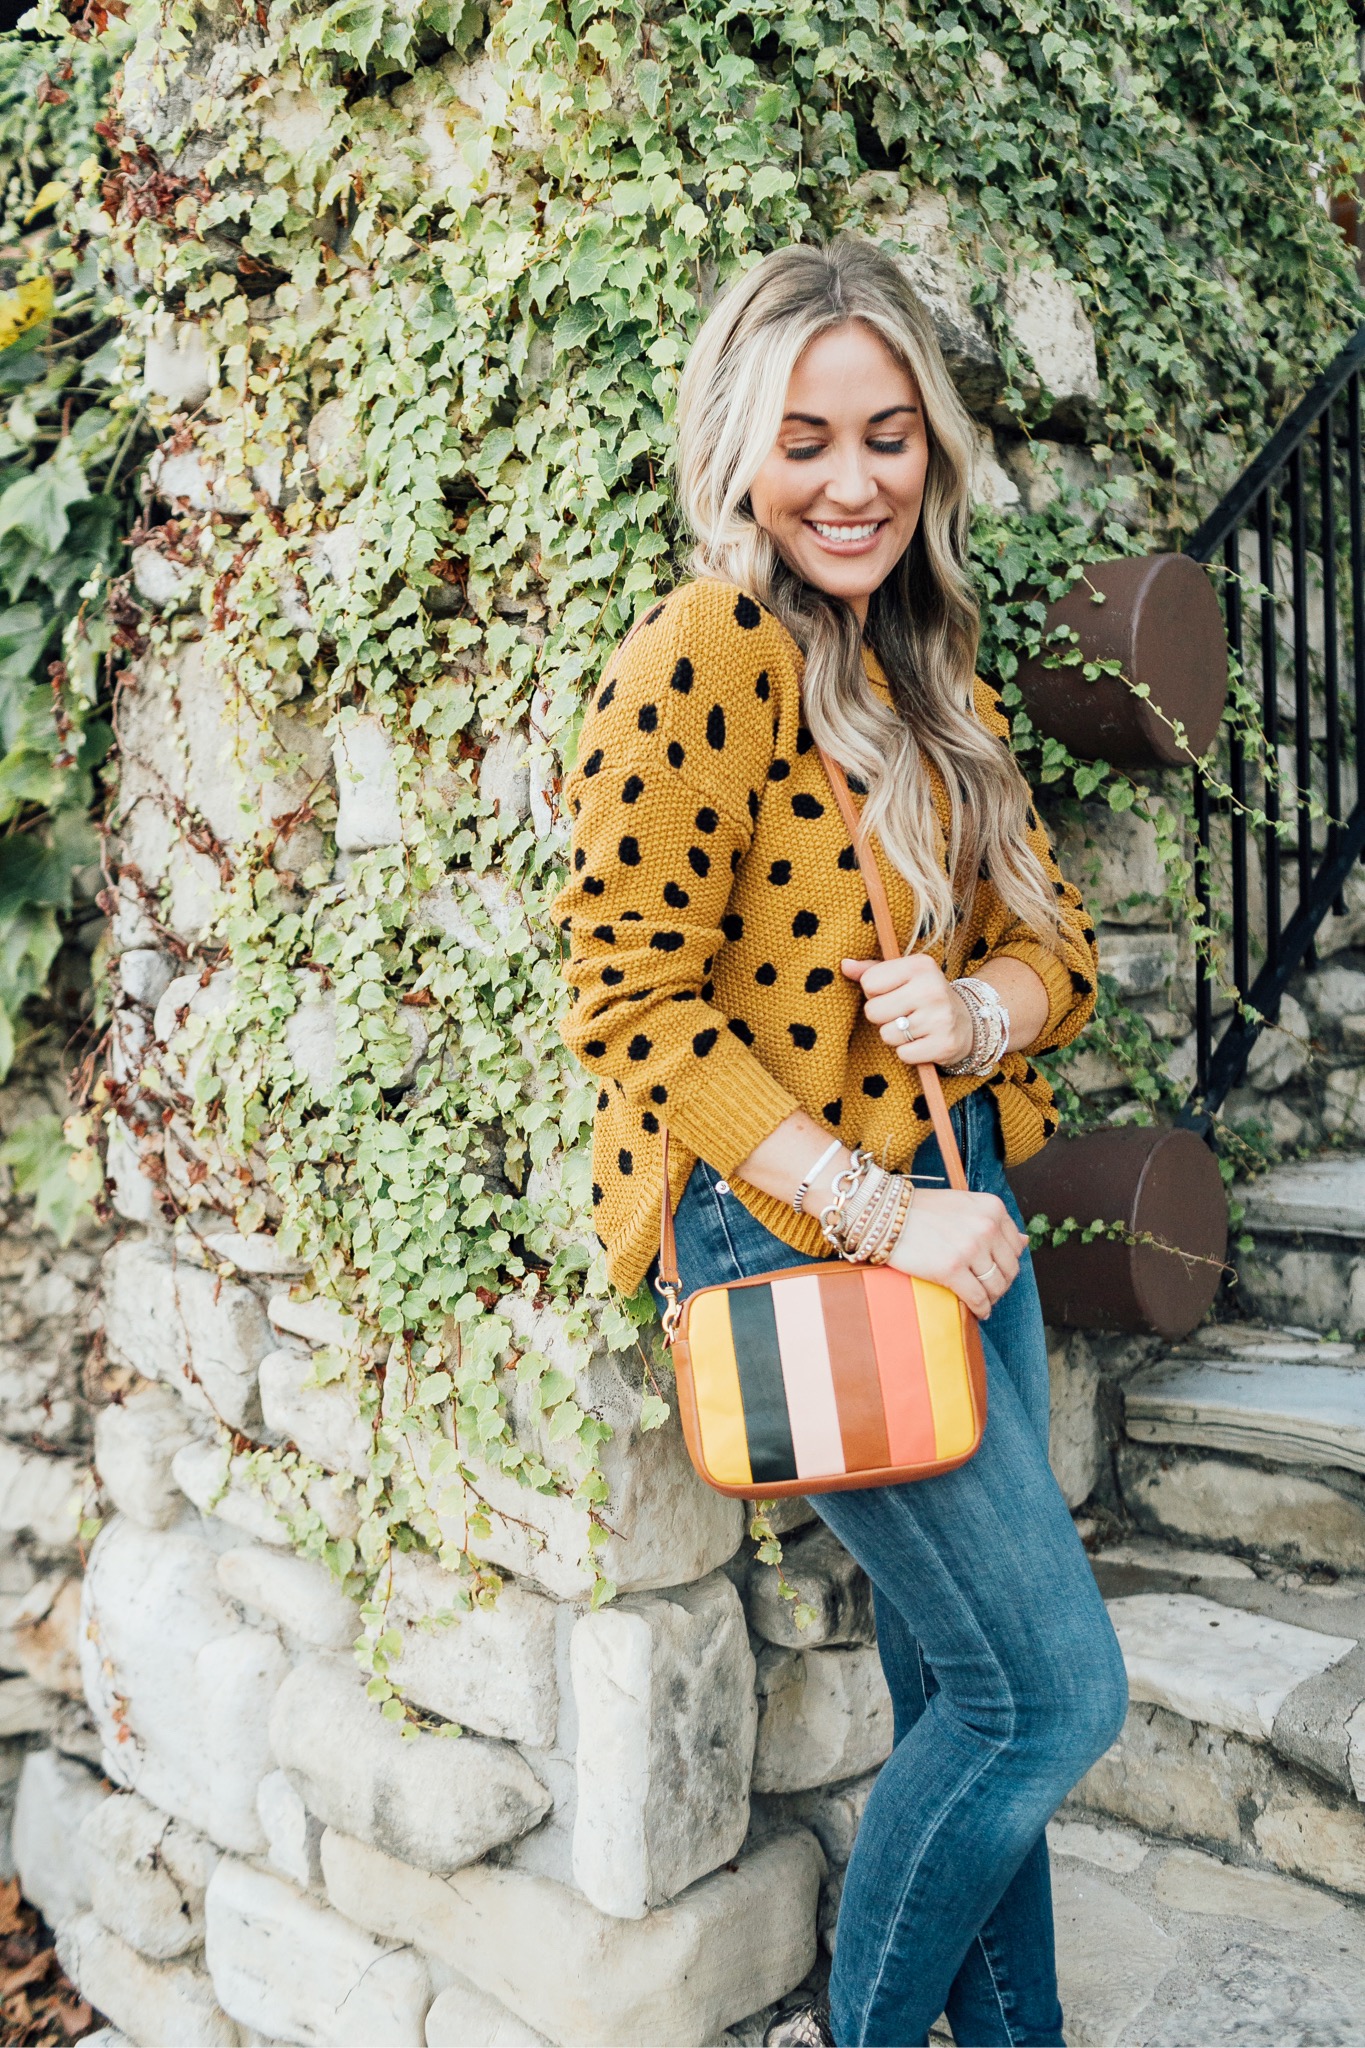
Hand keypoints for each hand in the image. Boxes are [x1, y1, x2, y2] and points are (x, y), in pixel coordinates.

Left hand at [842, 953, 974, 1068]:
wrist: (968, 1021)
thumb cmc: (925, 995)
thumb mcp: (903, 976)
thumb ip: (872, 970)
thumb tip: (844, 965)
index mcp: (920, 965)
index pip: (869, 982)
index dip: (875, 993)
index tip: (894, 993)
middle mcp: (932, 988)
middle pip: (873, 1011)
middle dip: (882, 1016)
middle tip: (902, 1013)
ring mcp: (940, 1017)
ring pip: (887, 1035)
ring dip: (895, 1035)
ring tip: (914, 1027)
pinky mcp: (944, 1044)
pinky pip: (903, 1054)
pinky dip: (909, 1052)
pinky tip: (922, 1041)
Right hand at [887, 1187, 1027, 1319]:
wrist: (885, 1214)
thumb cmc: (921, 1210)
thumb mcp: (964, 1205)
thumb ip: (993, 1222)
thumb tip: (1026, 1241)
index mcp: (992, 1208)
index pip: (1016, 1246)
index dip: (1006, 1263)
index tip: (994, 1271)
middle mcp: (986, 1226)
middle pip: (1009, 1268)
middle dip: (1000, 1284)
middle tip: (989, 1291)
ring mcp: (970, 1248)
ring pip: (996, 1286)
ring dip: (991, 1299)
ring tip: (983, 1302)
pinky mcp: (952, 1268)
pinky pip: (977, 1298)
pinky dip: (980, 1309)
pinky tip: (977, 1312)